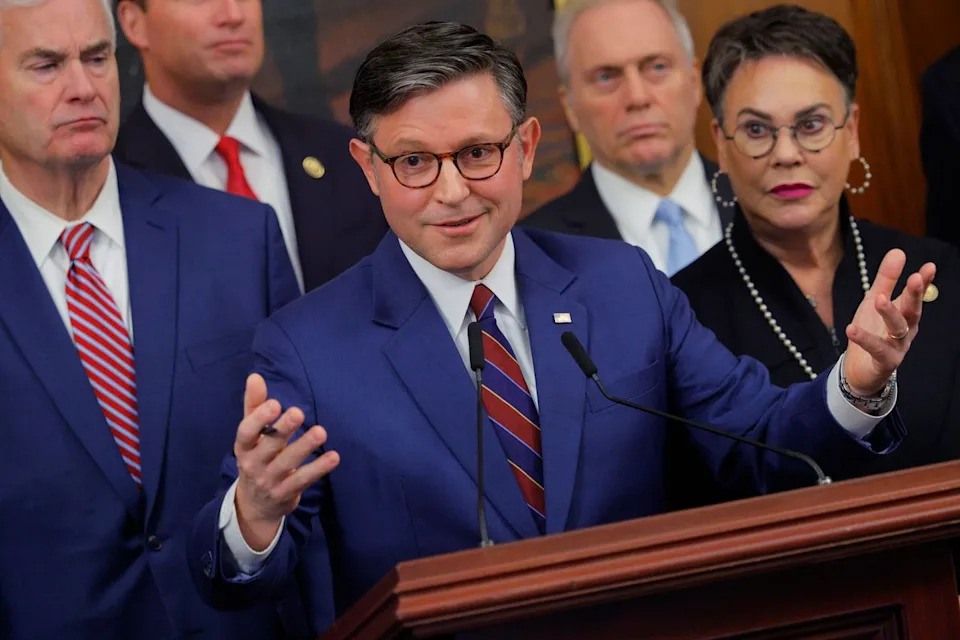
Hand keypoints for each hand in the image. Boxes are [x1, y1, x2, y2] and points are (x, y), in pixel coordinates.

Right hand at [233, 374, 339, 550]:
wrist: (255, 505)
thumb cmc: (256, 458)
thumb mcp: (252, 435)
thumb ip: (254, 406)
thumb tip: (255, 376)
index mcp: (244, 446)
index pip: (246, 432)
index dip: (259, 418)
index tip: (274, 403)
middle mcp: (253, 464)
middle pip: (268, 446)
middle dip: (283, 429)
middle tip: (298, 412)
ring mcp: (269, 481)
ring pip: (287, 463)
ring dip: (304, 447)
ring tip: (321, 432)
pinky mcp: (286, 493)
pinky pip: (303, 480)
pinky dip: (318, 469)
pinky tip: (334, 457)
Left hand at [843, 249, 935, 394]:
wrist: (860, 368)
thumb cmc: (871, 331)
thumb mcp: (874, 301)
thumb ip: (886, 279)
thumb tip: (899, 251)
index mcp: (905, 314)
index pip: (917, 296)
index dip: (924, 283)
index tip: (929, 267)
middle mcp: (906, 330)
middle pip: (912, 311)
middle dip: (914, 295)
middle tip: (914, 278)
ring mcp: (898, 347)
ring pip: (897, 329)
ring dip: (889, 313)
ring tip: (878, 299)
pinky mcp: (884, 362)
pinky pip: (876, 349)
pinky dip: (865, 339)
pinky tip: (851, 328)